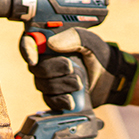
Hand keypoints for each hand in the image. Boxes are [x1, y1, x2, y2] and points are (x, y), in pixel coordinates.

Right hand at [20, 28, 138, 110]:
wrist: (111, 78)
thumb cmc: (98, 55)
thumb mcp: (89, 41)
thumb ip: (73, 38)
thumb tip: (50, 43)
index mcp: (50, 42)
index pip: (29, 43)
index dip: (27, 50)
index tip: (33, 59)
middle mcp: (46, 61)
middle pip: (36, 68)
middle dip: (53, 69)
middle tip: (71, 68)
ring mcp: (50, 79)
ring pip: (42, 85)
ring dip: (61, 85)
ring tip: (79, 83)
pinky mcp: (55, 95)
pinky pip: (49, 100)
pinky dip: (60, 101)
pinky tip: (71, 101)